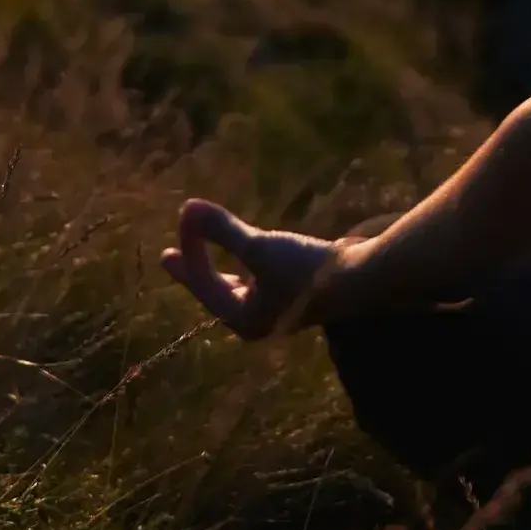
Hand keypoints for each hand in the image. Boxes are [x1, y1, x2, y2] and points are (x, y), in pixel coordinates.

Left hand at [158, 199, 348, 338]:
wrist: (359, 281)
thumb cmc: (304, 269)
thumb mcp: (260, 247)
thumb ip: (223, 230)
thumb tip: (186, 208)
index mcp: (241, 317)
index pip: (204, 281)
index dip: (191, 247)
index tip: (188, 214)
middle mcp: (255, 321)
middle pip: (215, 293)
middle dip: (195, 272)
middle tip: (171, 257)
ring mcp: (276, 312)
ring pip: (236, 291)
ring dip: (219, 271)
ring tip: (206, 260)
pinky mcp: (294, 298)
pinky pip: (256, 285)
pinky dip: (244, 270)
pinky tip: (250, 260)